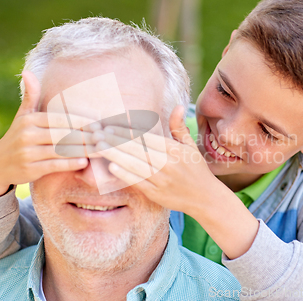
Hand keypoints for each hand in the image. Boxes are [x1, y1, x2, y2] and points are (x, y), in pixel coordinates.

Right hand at [0, 71, 98, 197]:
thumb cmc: (18, 136)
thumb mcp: (22, 115)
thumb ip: (31, 95)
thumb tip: (27, 72)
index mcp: (30, 120)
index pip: (60, 118)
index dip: (81, 120)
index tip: (99, 122)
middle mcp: (28, 135)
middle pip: (63, 134)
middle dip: (86, 135)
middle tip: (105, 137)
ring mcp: (28, 153)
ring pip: (61, 150)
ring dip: (83, 150)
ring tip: (101, 149)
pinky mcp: (30, 169)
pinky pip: (54, 165)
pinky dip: (69, 164)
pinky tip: (84, 162)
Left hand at [92, 105, 222, 215]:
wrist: (205, 198)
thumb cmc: (196, 169)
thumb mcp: (190, 146)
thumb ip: (179, 127)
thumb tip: (178, 105)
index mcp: (174, 149)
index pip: (145, 137)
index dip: (126, 131)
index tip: (109, 126)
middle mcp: (168, 163)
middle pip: (137, 149)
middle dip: (115, 140)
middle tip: (97, 133)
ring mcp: (162, 179)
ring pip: (135, 165)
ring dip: (115, 155)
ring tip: (99, 147)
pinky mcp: (157, 194)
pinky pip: (139, 182)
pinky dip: (125, 175)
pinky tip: (112, 167)